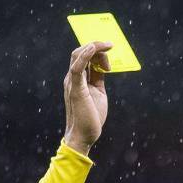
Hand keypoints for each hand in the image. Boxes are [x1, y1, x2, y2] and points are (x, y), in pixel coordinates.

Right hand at [63, 41, 111, 155]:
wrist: (84, 136)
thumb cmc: (91, 118)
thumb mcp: (99, 93)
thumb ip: (98, 79)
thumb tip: (104, 67)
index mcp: (78, 79)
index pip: (85, 57)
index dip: (98, 53)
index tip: (110, 59)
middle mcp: (72, 78)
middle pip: (81, 52)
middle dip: (96, 46)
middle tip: (110, 46)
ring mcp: (72, 82)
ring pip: (78, 55)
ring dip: (94, 47)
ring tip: (107, 46)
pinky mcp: (75, 89)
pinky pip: (77, 67)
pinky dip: (85, 55)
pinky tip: (94, 48)